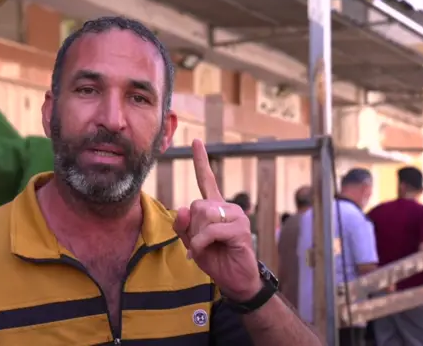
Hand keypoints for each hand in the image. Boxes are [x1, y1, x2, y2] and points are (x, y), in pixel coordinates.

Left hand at [172, 139, 260, 301]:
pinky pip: (210, 231)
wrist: (236, 281)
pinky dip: (202, 244)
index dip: (201, 161)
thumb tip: (181, 208)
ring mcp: (237, 216)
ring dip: (198, 237)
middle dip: (192, 228)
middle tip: (201, 244)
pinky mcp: (240, 228)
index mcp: (216, 208)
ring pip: (202, 216)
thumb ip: (183, 226)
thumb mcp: (192, 243)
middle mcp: (228, 207)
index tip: (196, 141)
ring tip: (208, 248)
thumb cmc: (216, 260)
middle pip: (196, 205)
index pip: (207, 180)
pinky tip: (208, 252)